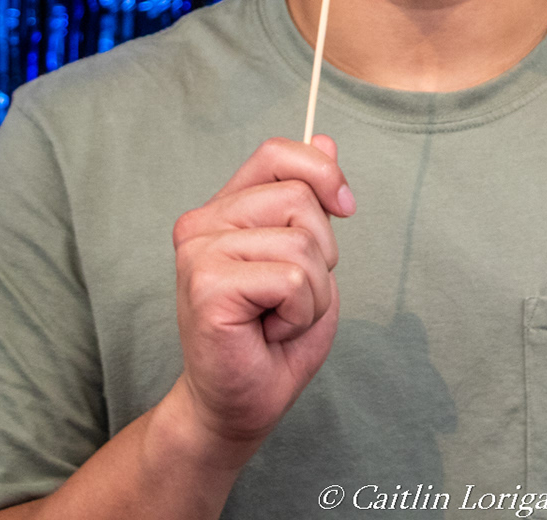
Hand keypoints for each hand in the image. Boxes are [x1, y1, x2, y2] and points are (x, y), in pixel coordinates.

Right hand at [161, 135, 355, 462]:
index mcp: (222, 210)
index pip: (277, 153)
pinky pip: (292, 278)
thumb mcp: (307, 259)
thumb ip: (309, 201)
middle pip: (299, 198)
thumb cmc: (273, 340)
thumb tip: (326, 139)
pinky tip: (269, 333)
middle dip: (322, 255)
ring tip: (278, 319)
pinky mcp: (207, 285)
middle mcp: (201, 224)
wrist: (238, 407)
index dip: (322, 172)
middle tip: (289, 299)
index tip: (346, 207)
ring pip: (301, 242)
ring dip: (312, 293)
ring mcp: (199, 253)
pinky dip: (300, 313)